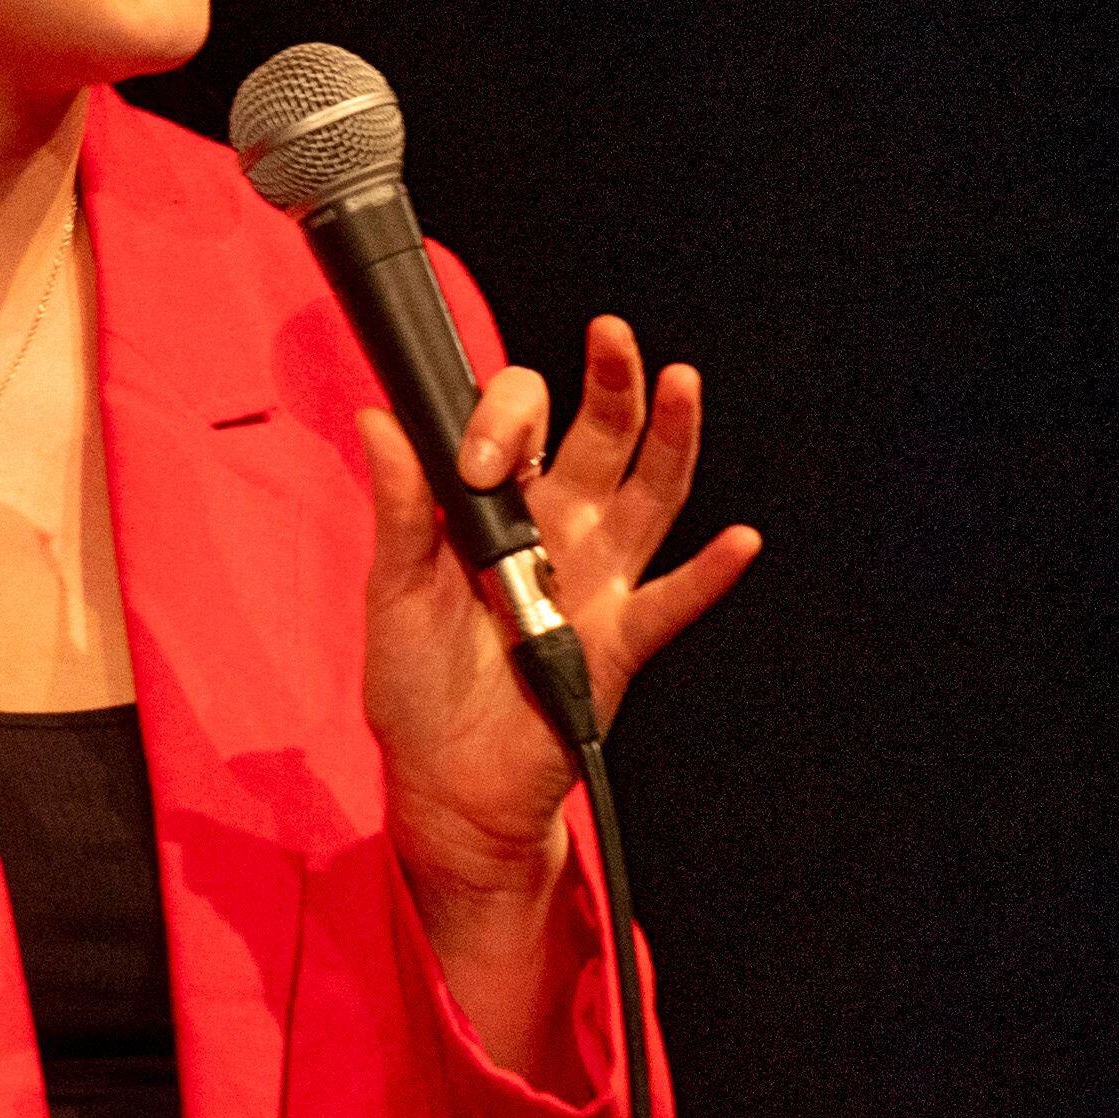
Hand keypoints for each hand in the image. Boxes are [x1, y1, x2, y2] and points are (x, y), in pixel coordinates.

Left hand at [361, 319, 759, 908]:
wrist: (445, 783)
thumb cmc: (416, 684)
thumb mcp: (395, 590)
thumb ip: (401, 508)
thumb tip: (379, 420)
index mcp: (501, 510)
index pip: (523, 428)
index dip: (506, 423)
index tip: (478, 464)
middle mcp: (561, 531)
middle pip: (601, 440)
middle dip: (610, 384)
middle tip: (612, 334)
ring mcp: (599, 582)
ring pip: (649, 497)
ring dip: (671, 442)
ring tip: (684, 383)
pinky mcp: (622, 643)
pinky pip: (672, 601)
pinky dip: (709, 573)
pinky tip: (739, 540)